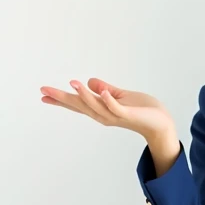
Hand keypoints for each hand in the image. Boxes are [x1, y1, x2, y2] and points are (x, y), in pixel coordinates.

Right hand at [39, 78, 176, 141]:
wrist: (161, 123)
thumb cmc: (143, 110)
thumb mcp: (120, 96)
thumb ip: (105, 89)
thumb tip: (89, 81)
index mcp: (101, 109)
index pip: (77, 103)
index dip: (61, 99)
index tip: (43, 94)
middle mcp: (104, 115)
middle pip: (80, 105)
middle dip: (62, 98)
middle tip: (44, 91)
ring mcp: (116, 116)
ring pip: (96, 106)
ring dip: (84, 95)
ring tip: (72, 83)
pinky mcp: (129, 114)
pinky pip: (116, 108)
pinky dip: (109, 100)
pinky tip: (102, 92)